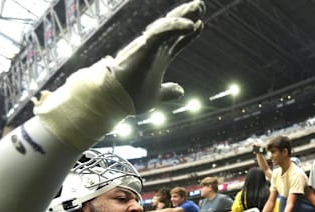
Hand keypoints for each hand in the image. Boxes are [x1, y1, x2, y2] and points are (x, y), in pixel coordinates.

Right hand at [31, 1, 204, 149]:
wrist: (113, 100)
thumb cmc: (130, 96)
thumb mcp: (156, 96)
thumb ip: (168, 92)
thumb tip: (181, 91)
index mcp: (158, 57)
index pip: (176, 41)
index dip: (188, 33)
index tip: (200, 25)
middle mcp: (154, 48)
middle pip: (173, 28)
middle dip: (187, 15)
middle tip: (200, 4)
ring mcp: (148, 46)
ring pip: (168, 25)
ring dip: (183, 15)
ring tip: (199, 6)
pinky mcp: (144, 47)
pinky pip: (162, 32)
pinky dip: (176, 27)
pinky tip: (192, 25)